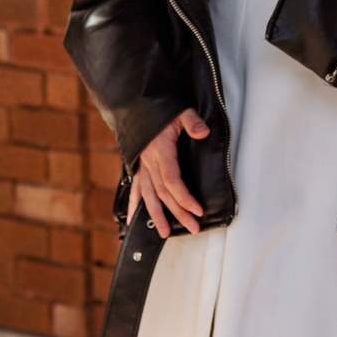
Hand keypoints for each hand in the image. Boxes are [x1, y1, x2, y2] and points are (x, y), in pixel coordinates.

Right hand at [133, 108, 209, 237]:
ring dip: (155, 215)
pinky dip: (135, 204)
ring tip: (163, 234)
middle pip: (163, 193)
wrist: (139, 103)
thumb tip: (203, 132)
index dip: (184, 197)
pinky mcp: (138, 165)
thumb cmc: (162, 108)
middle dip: (177, 212)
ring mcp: (142, 165)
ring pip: (148, 195)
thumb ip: (192, 121)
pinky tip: (133, 221)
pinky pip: (136, 188)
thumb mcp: (180, 111)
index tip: (197, 210)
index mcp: (160, 150)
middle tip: (192, 227)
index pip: (172, 180)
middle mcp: (149, 161)